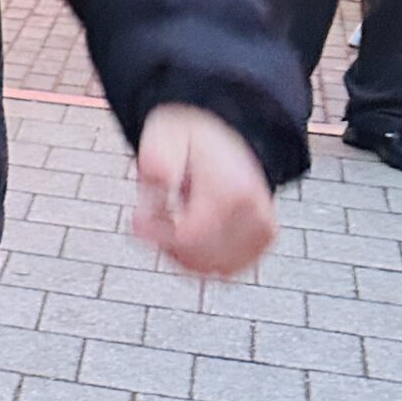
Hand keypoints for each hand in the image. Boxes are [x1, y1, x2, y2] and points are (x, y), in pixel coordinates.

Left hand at [133, 104, 278, 278]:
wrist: (230, 133)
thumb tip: (159, 179)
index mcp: (232, 188)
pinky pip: (228, 268)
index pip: (190, 236)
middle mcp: (255, 212)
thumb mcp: (166, 135)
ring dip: (184, 253)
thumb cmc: (193, 138)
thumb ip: (157, 158)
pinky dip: (205, 259)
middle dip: (167, 243)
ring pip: (214, 267)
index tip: (137, 221)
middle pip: (200, 256)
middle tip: (152, 218)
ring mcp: (263, 229)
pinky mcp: (264, 239)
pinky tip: (191, 235)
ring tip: (172, 222)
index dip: (158, 235)